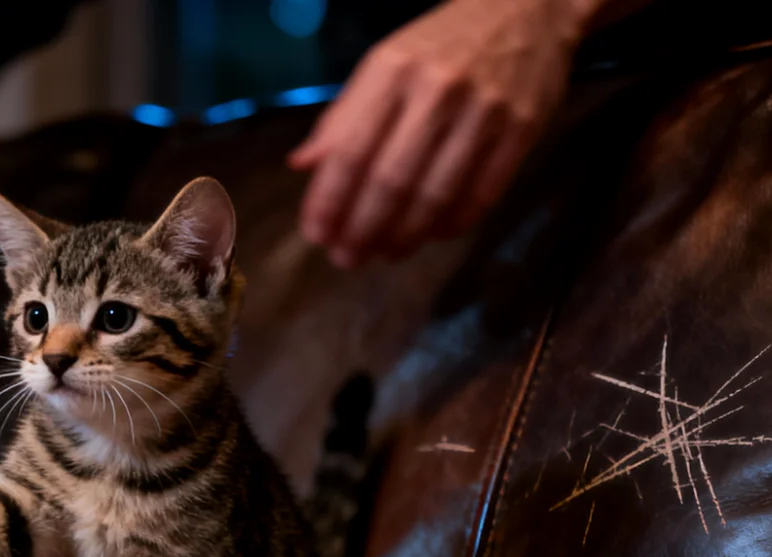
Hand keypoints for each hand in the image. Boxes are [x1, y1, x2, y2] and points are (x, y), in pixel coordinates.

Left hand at [289, 0, 591, 266]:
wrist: (526, 9)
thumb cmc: (441, 44)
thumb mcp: (384, 63)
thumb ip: (343, 116)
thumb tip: (302, 165)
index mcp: (392, 71)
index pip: (350, 150)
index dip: (329, 201)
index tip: (316, 234)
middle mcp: (437, 90)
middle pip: (391, 181)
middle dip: (362, 229)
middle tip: (346, 258)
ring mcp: (484, 110)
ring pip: (436, 194)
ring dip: (404, 236)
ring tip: (384, 253)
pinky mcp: (523, 128)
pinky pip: (483, 193)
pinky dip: (452, 224)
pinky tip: (430, 236)